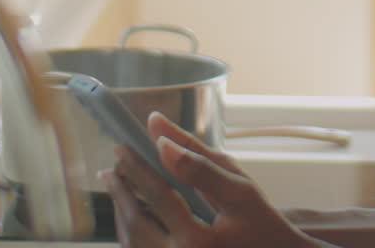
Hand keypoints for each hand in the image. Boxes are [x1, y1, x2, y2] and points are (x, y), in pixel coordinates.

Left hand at [106, 112, 329, 247]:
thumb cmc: (262, 224)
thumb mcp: (240, 190)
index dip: (138, 167)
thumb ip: (198, 163)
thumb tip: (160, 137)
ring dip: (122, 209)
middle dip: (120, 190)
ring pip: (131, 240)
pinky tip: (131, 209)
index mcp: (198, 241)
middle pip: (134, 222)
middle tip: (112, 165)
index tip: (124, 146)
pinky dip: (131, 229)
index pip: (158, 196)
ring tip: (117, 183)